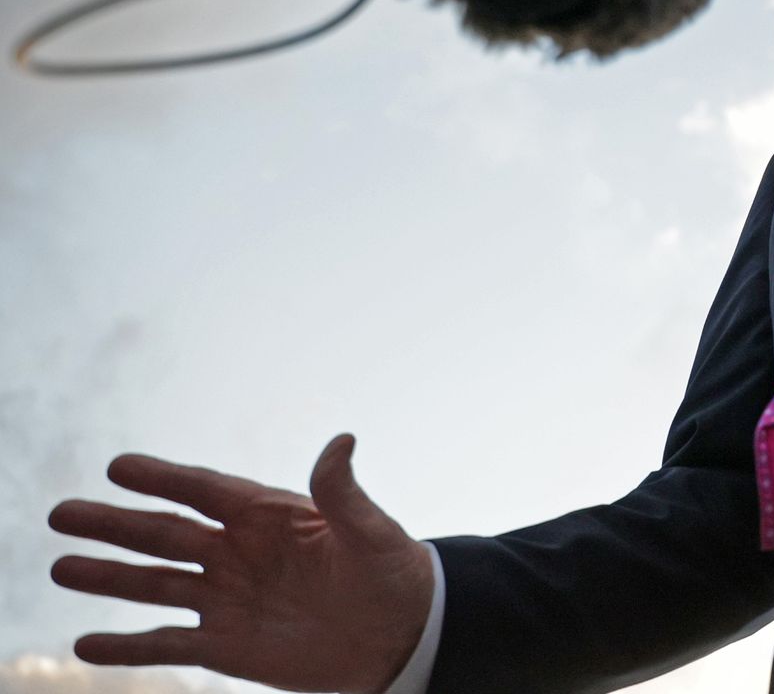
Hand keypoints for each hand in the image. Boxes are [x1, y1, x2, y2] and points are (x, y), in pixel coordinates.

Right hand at [48, 434, 433, 693]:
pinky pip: (168, 644)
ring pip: (156, 585)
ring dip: (109, 578)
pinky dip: (127, 646)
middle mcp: (237, 553)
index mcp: (268, 516)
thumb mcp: (372, 532)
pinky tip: (86, 643)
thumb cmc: (391, 573)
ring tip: (60, 568)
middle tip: (62, 513)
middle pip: (165, 534)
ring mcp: (227, 599)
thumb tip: (342, 440)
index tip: (119, 467)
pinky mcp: (226, 646)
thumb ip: (345, 493)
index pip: (205, 491)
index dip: (164, 479)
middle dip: (115, 525)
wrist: (401, 635)